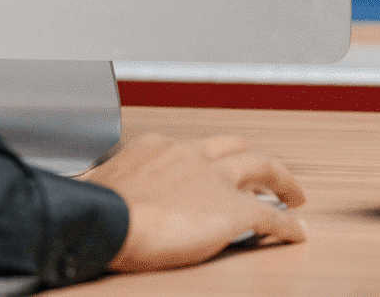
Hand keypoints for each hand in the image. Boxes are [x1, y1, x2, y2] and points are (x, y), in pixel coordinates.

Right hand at [80, 133, 306, 271]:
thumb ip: (101, 183)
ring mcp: (215, 180)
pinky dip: (289, 225)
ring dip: (282, 180)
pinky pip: (272, 217)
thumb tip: (82, 190)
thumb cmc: (95, 207)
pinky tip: (297, 233)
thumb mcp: (94, 183)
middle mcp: (191, 154)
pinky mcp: (234, 210)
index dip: (206, 159)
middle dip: (253, 158)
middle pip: (235, 146)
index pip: (191, 147)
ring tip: (294, 194)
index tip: (208, 169)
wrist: (108, 220)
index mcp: (158, 146)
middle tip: (266, 173)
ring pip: (262, 167)